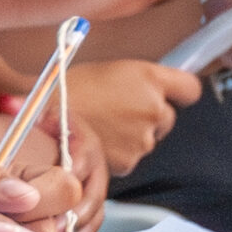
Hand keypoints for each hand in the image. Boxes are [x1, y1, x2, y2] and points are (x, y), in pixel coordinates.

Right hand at [66, 59, 202, 175]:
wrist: (42, 118)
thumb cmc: (67, 90)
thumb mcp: (109, 70)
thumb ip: (139, 80)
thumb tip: (156, 88)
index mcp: (149, 78)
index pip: (190, 89)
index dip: (179, 93)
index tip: (173, 94)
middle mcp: (152, 107)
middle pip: (166, 117)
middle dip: (148, 117)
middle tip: (118, 112)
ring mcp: (143, 137)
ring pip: (148, 139)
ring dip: (131, 136)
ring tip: (102, 125)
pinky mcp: (130, 161)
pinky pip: (132, 157)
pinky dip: (119, 153)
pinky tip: (98, 140)